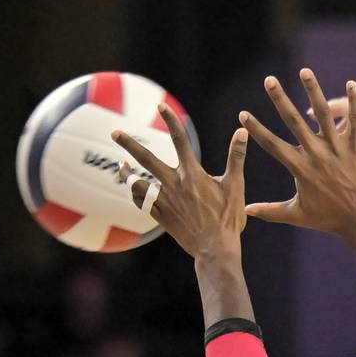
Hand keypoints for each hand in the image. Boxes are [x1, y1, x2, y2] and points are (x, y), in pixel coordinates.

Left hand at [111, 106, 247, 260]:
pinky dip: (136, 195)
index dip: (170, 121)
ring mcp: (165, 201)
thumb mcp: (235, 186)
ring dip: (127, 173)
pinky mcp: (161, 216)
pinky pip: (142, 203)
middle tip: (113, 133)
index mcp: (192, 174)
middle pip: (146, 159)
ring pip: (137, 183)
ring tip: (121, 166)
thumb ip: (236, 157)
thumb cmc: (228, 218)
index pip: (179, 140)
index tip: (161, 107)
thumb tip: (242, 131)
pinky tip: (133, 190)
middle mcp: (174, 184)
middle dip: (129, 144)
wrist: (215, 249)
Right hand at [242, 70, 355, 240]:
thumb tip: (245, 212)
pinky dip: (354, 101)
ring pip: (324, 114)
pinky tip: (351, 83)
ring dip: (313, 91)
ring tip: (305, 71)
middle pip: (294, 121)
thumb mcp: (297, 216)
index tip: (243, 114)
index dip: (256, 129)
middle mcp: (318, 155)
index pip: (272, 144)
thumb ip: (270, 211)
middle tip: (269, 79)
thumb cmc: (329, 220)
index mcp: (300, 168)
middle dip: (280, 99)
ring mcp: (339, 149)